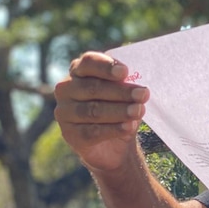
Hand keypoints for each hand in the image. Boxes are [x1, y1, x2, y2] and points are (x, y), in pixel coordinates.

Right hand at [54, 52, 148, 171]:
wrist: (116, 144)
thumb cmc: (120, 107)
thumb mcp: (126, 93)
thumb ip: (127, 85)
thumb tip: (140, 87)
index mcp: (79, 70)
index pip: (88, 62)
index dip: (106, 66)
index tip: (125, 72)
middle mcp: (66, 89)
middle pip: (93, 88)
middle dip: (121, 91)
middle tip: (143, 94)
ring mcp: (65, 112)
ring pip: (93, 110)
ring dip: (119, 110)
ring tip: (139, 111)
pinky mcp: (70, 134)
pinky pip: (92, 131)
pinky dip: (113, 129)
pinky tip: (128, 127)